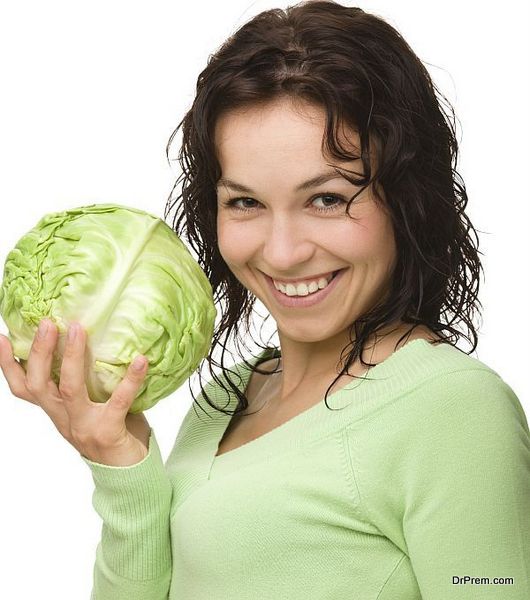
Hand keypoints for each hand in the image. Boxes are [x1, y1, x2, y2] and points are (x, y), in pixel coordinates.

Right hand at [0, 318, 150, 465]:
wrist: (130, 477)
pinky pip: (119, 402)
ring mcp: (84, 427)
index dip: (8, 365)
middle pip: (39, 385)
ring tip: (77, 329)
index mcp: (57, 413)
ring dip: (70, 358)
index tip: (1, 337)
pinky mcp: (109, 432)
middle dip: (39, 353)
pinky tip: (140, 360)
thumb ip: (87, 383)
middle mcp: (64, 420)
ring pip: (69, 390)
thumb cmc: (113, 435)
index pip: (24, 389)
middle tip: (46, 323)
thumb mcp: (90, 408)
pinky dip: (130, 379)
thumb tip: (97, 341)